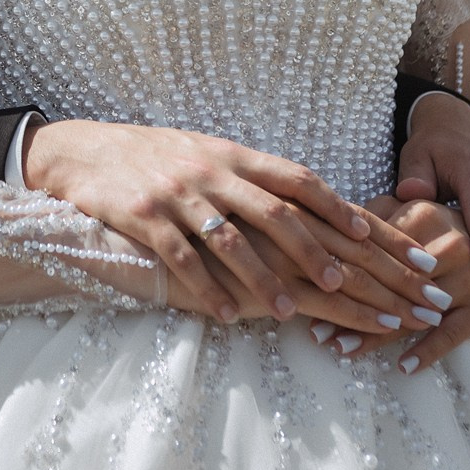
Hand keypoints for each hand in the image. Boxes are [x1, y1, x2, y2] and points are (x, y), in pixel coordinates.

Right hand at [22, 120, 436, 324]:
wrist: (84, 153)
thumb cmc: (156, 161)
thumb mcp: (209, 159)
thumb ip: (255, 182)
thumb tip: (315, 208)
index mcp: (237, 157)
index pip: (304, 182)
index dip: (347, 211)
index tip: (385, 239)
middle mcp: (215, 172)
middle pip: (281, 214)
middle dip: (327, 255)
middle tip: (358, 285)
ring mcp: (179, 194)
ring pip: (233, 239)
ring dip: (266, 279)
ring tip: (293, 313)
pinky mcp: (144, 216)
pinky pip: (182, 258)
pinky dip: (207, 288)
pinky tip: (228, 316)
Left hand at [322, 198, 469, 372]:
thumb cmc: (442, 218)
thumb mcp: (409, 204)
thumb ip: (374, 213)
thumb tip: (331, 224)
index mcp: (424, 215)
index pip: (374, 252)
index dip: (337, 274)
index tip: (306, 293)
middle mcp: (450, 246)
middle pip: (389, 286)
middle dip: (348, 310)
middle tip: (315, 333)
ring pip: (413, 312)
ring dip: (376, 335)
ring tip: (341, 350)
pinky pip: (454, 333)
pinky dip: (428, 351)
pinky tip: (402, 367)